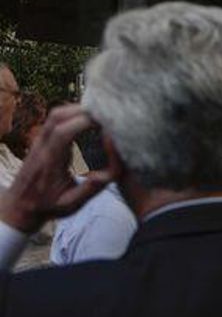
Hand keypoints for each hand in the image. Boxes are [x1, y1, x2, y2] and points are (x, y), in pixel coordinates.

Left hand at [0, 105, 118, 233]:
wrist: (19, 206)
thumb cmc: (46, 207)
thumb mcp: (70, 206)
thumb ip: (89, 190)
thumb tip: (107, 174)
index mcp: (49, 162)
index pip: (63, 133)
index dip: (85, 122)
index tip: (105, 123)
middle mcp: (41, 147)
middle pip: (58, 116)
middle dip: (84, 111)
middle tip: (107, 117)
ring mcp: (38, 141)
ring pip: (56, 114)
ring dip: (78, 110)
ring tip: (99, 118)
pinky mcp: (40, 140)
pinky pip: (55, 118)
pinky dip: (73, 114)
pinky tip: (87, 122)